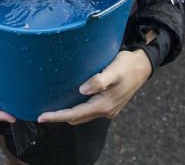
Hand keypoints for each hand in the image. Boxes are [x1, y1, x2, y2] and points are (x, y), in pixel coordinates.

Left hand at [37, 49, 151, 124]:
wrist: (143, 65)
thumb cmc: (127, 65)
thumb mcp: (113, 70)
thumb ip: (99, 81)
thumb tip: (82, 90)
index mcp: (104, 104)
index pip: (75, 114)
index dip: (57, 116)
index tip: (41, 117)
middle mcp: (106, 110)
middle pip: (77, 118)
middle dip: (59, 118)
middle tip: (41, 115)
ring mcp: (108, 109)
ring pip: (82, 116)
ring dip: (67, 114)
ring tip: (51, 110)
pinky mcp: (109, 103)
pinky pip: (88, 110)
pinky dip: (77, 109)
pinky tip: (69, 102)